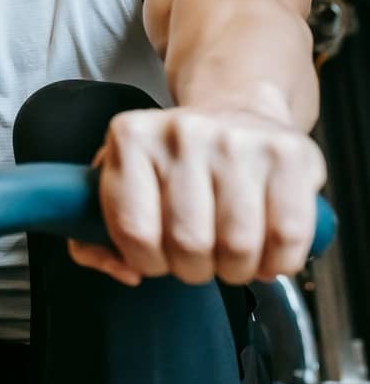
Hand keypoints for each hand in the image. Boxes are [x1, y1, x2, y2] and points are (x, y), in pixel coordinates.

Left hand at [69, 104, 326, 285]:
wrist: (236, 111)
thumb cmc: (174, 160)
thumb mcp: (122, 179)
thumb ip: (94, 233)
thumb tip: (125, 272)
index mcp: (131, 137)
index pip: (134, 230)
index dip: (147, 261)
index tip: (155, 259)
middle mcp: (183, 131)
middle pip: (189, 243)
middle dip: (193, 269)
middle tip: (197, 259)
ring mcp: (237, 138)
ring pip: (238, 245)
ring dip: (235, 269)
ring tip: (230, 256)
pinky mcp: (288, 151)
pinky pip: (287, 235)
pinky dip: (277, 260)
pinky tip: (265, 250)